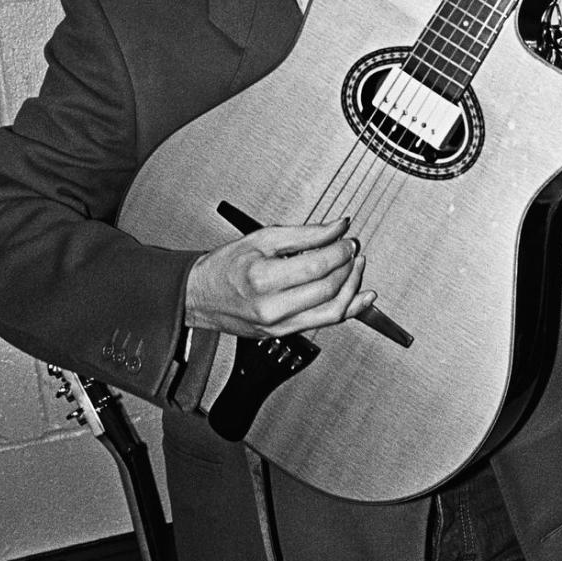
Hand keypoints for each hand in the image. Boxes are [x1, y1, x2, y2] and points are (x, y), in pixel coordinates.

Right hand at [185, 216, 373, 339]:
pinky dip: (348, 309)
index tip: (348, 240)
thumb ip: (305, 233)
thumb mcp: (263, 239)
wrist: (200, 296)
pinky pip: (324, 323)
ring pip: (332, 312)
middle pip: (328, 289)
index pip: (317, 266)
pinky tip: (361, 298)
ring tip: (357, 268)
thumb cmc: (225, 267)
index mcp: (263, 279)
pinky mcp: (285, 333)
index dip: (340, 251)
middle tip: (353, 250)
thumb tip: (337, 227)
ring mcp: (279, 325)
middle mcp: (272, 308)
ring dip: (353, 288)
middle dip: (348, 266)